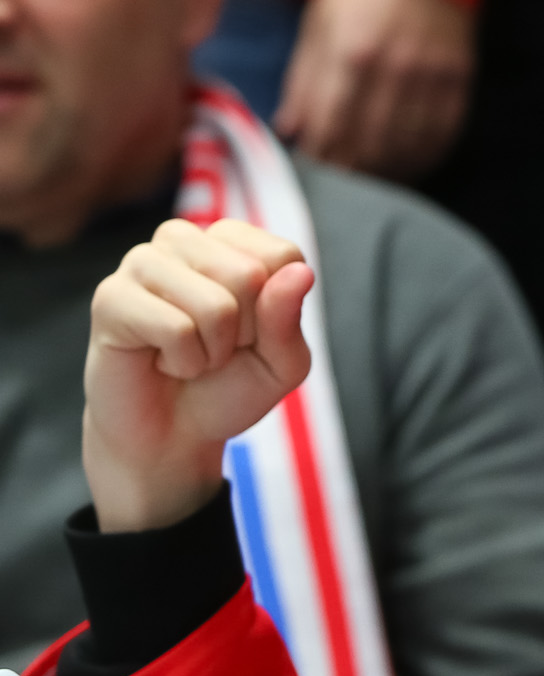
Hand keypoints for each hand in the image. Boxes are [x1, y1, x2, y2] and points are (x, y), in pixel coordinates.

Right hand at [84, 219, 313, 532]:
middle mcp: (183, 240)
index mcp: (229, 243)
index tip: (252, 334)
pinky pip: (177, 329)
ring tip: (188, 354)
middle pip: (250, 275)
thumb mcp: (281, 364)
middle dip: (244, 333)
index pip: (283, 256)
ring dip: (213, 351)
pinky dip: (184, 362)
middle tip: (215, 348)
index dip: (279, 311)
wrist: (171, 435)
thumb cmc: (228, 388)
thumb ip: (290, 319)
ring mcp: (142, 262)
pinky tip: (161, 360)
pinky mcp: (111, 296)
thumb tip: (301, 273)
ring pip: (216, 305)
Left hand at [275, 0, 473, 178]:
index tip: (315, 176)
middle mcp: (394, 69)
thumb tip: (291, 131)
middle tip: (343, 188)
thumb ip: (305, 80)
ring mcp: (432, 77)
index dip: (323, 157)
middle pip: (371, 143)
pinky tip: (408, 166)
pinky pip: (442, 134)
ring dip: (388, 171)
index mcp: (352, 52)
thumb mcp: (319, 23)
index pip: (333, 125)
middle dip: (353, 170)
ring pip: (408, 146)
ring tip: (372, 182)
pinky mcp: (458, 81)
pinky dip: (424, 158)